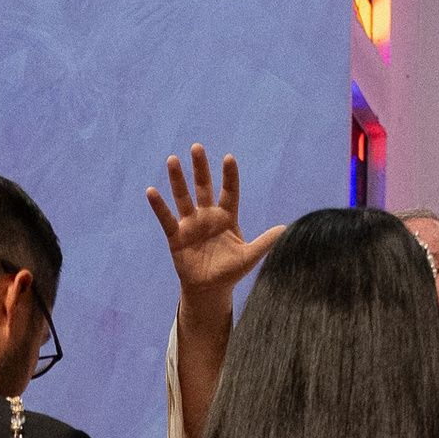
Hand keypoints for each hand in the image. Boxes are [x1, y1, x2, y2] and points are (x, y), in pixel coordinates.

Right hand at [146, 146, 279, 306]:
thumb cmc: (230, 272)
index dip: (229, 176)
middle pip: (204, 187)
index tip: (229, 158)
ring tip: (172, 160)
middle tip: (197, 147)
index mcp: (226, 218)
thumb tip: (286, 230)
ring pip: (183, 198)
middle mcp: (208, 216)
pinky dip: (159, 206)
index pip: (229, 192)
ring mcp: (191, 225)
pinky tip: (152, 191)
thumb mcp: (249, 257)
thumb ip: (265, 242)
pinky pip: (166, 218)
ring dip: (178, 180)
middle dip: (200, 168)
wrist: (209, 290)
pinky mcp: (176, 236)